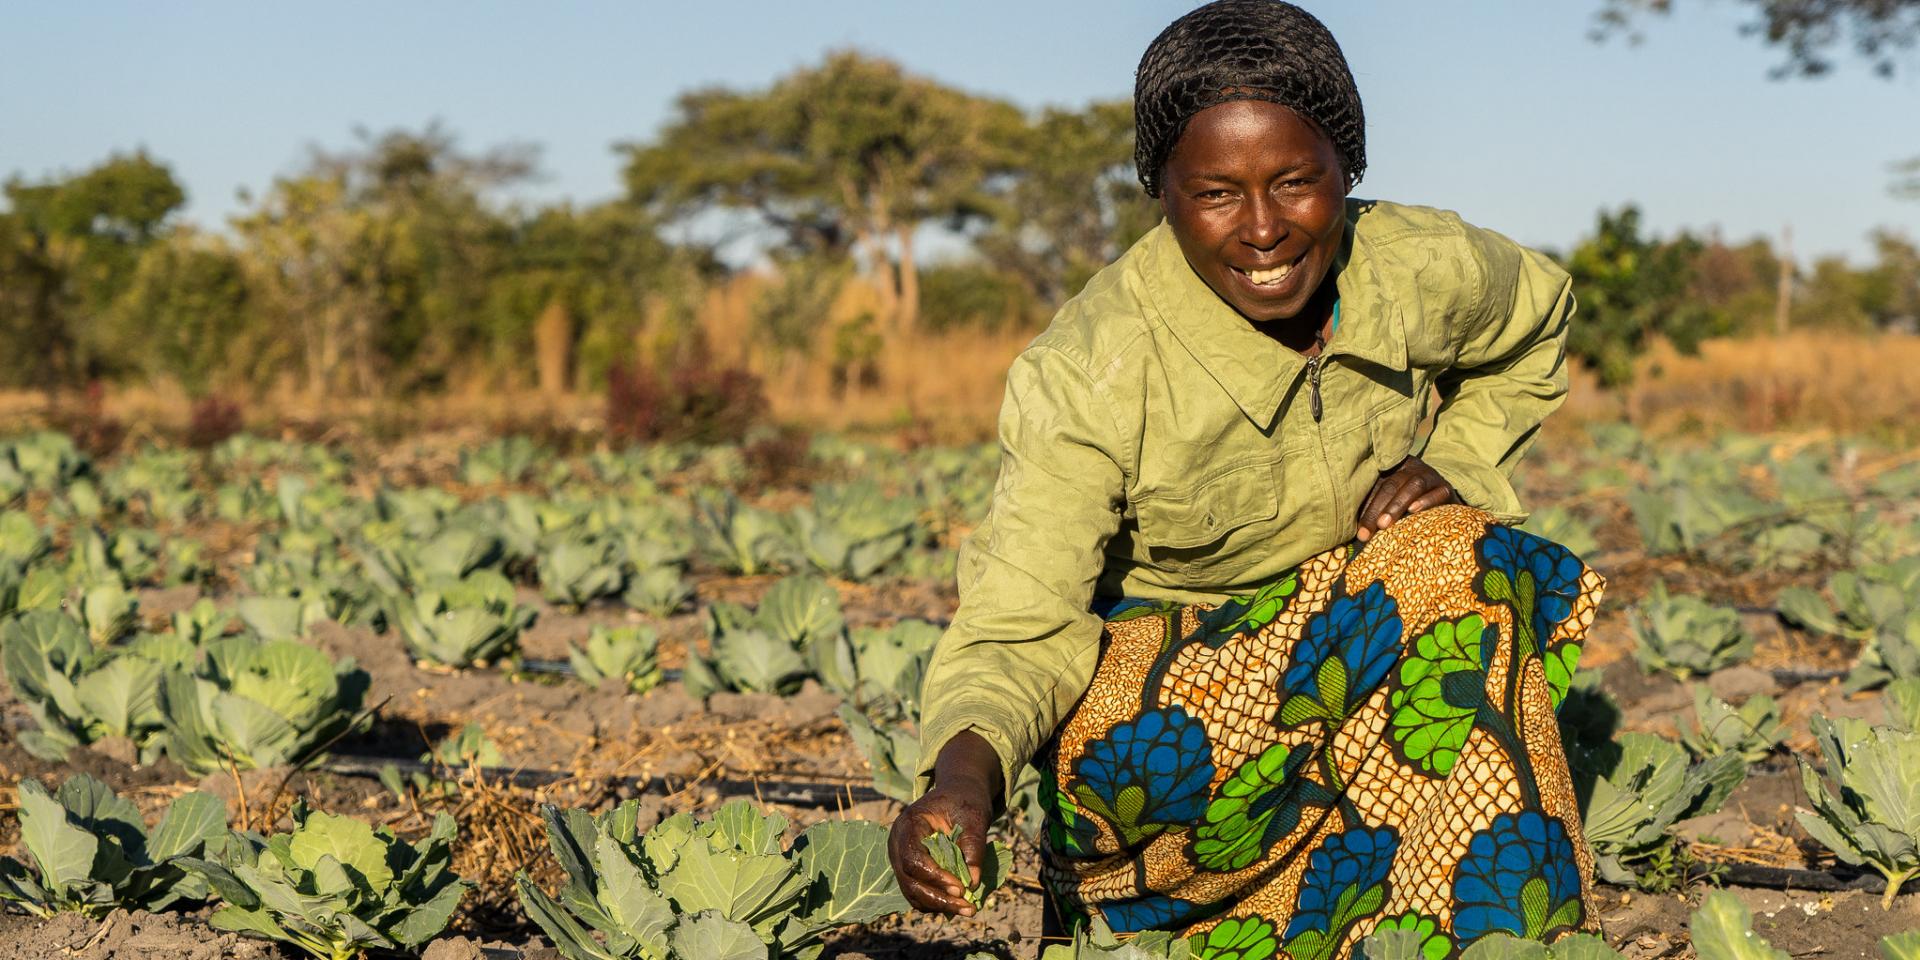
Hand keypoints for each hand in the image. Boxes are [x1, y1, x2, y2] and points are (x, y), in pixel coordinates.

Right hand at [888, 730, 1000, 916]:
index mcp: (909, 824)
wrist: (956, 793)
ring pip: (912, 892)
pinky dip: (936, 902)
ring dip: (938, 905)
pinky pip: (917, 893)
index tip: (961, 888)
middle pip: (909, 880)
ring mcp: (901, 858)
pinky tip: (958, 904)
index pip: (913, 858)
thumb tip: (972, 882)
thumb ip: (973, 845)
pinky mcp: (910, 870)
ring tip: (968, 909)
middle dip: (938, 897)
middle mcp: (898, 843)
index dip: (935, 877)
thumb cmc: (964, 801)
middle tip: (967, 907)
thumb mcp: (974, 816)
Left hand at [1356, 456, 1455, 541]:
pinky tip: (1413, 511)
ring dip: (1397, 505)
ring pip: (1413, 485)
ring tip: (1384, 524)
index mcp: (1392, 467)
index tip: (1358, 530)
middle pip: (1391, 485)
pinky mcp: (1446, 487)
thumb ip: (1373, 508)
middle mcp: (1411, 467)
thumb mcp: (1388, 502)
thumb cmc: (1408, 505)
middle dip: (1376, 509)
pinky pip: (1438, 492)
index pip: (1374, 483)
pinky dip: (1426, 501)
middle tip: (1366, 531)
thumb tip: (1356, 529)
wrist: (1444, 503)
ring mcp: (1430, 475)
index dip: (1364, 505)